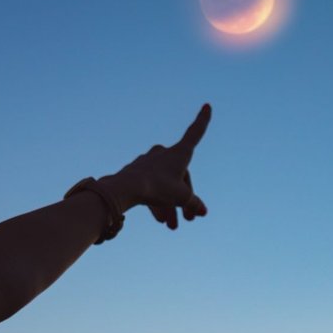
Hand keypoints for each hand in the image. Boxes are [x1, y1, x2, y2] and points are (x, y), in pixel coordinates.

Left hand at [105, 103, 212, 229]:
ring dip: (170, 206)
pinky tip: (159, 220)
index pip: (195, 133)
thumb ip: (193, 203)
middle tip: (188, 220)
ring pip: (165, 185)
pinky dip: (157, 202)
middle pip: (180, 177)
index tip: (207, 105)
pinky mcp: (137, 172)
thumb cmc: (157, 188)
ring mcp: (149, 162)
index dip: (203, 120)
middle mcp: (164, 153)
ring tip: (171, 226)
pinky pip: (151, 187)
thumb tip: (202, 211)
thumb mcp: (181, 198)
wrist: (125, 189)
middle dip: (184, 200)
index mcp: (179, 153)